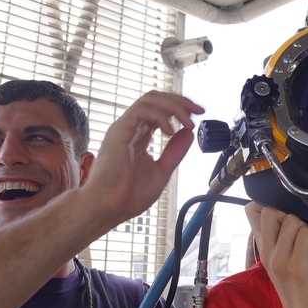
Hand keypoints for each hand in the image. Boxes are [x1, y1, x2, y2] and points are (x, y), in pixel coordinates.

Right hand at [82, 90, 203, 223]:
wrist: (108, 208)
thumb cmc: (127, 196)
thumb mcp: (161, 171)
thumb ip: (174, 153)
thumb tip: (188, 134)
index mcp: (139, 136)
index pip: (159, 110)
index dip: (180, 108)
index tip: (198, 115)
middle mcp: (130, 128)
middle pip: (156, 99)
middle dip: (180, 101)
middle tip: (198, 111)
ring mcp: (124, 128)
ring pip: (150, 100)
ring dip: (174, 107)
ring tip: (187, 124)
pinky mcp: (119, 131)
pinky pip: (141, 110)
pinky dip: (160, 116)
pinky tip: (170, 132)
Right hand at [245, 202, 307, 307]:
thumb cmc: (298, 293)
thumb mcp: (280, 265)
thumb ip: (277, 243)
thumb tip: (281, 219)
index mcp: (262, 251)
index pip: (252, 212)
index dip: (270, 207)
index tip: (285, 222)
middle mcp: (268, 253)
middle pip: (270, 211)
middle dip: (290, 217)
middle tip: (300, 236)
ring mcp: (281, 259)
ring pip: (293, 221)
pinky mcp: (297, 265)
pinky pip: (307, 235)